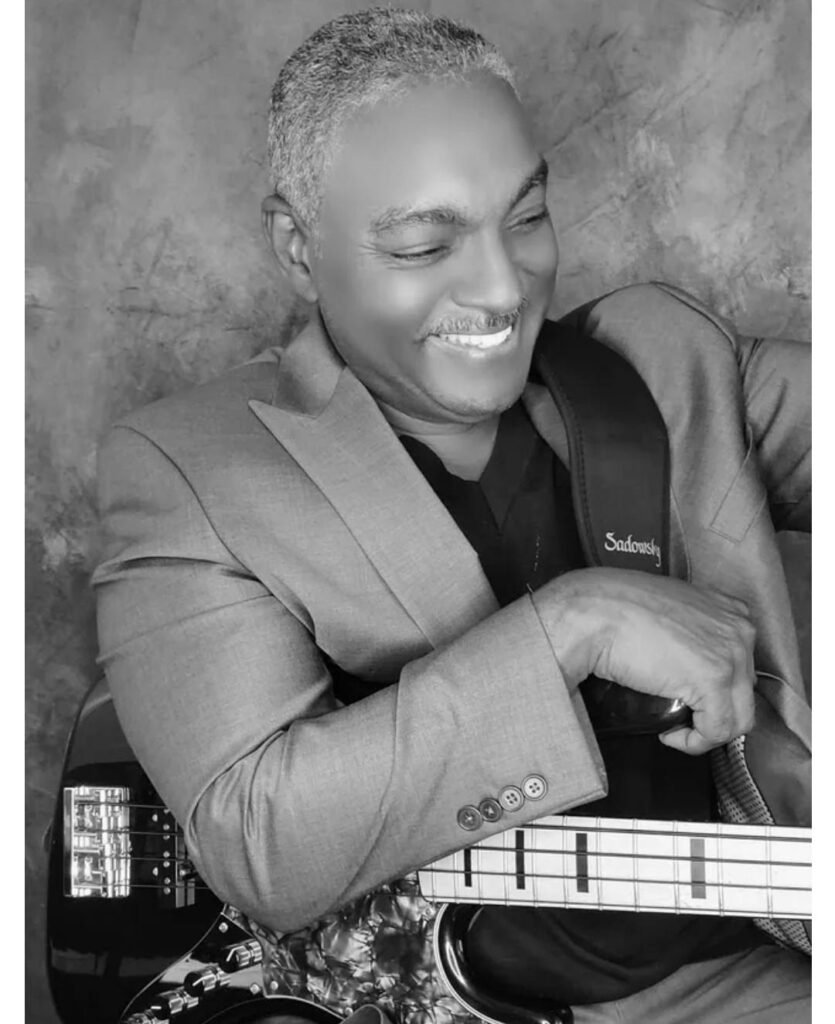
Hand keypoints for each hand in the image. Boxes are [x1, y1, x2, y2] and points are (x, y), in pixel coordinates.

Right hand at [531, 568, 755, 754]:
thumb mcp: (669, 610)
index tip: (688, 697)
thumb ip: (690, 630)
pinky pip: (717, 731)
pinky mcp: (713, 680)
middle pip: (743, 693)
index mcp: (731, 612)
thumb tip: (687, 661)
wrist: (595, 612)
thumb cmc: (617, 608)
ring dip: (705, 730)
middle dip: (712, 709)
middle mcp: (739, 630)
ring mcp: (731, 656)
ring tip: (675, 727)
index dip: (715, 690)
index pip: (741, 667)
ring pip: (739, 717)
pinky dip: (693, 741)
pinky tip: (669, 734)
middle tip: (679, 712)